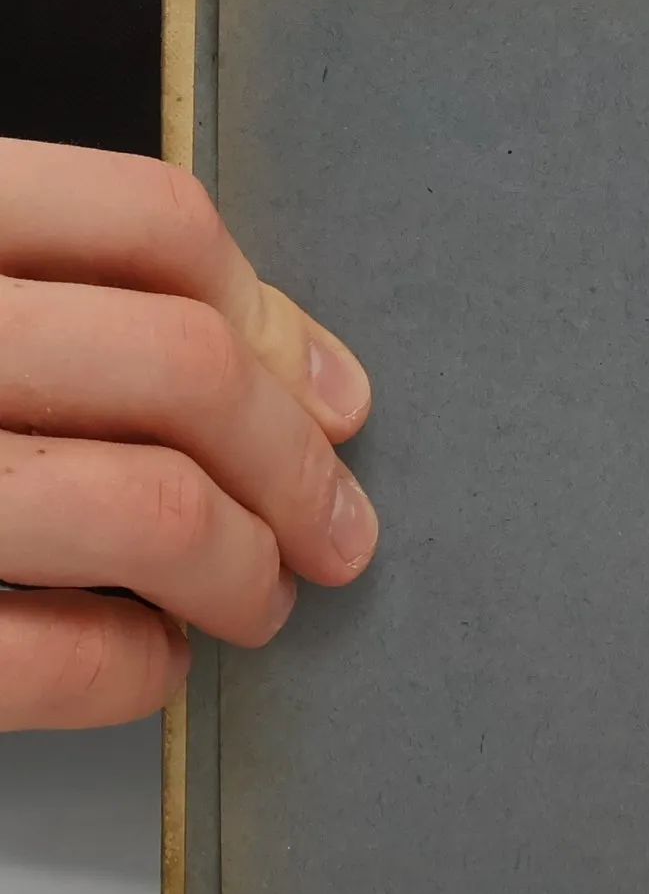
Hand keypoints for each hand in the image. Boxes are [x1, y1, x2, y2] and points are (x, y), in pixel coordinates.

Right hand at [0, 138, 376, 728]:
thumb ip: (88, 308)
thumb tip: (312, 381)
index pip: (149, 222)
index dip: (277, 322)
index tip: (340, 401)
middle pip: (187, 367)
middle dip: (300, 470)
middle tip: (338, 532)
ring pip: (153, 508)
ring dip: (245, 572)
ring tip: (253, 599)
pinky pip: (64, 657)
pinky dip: (135, 671)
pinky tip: (141, 658)